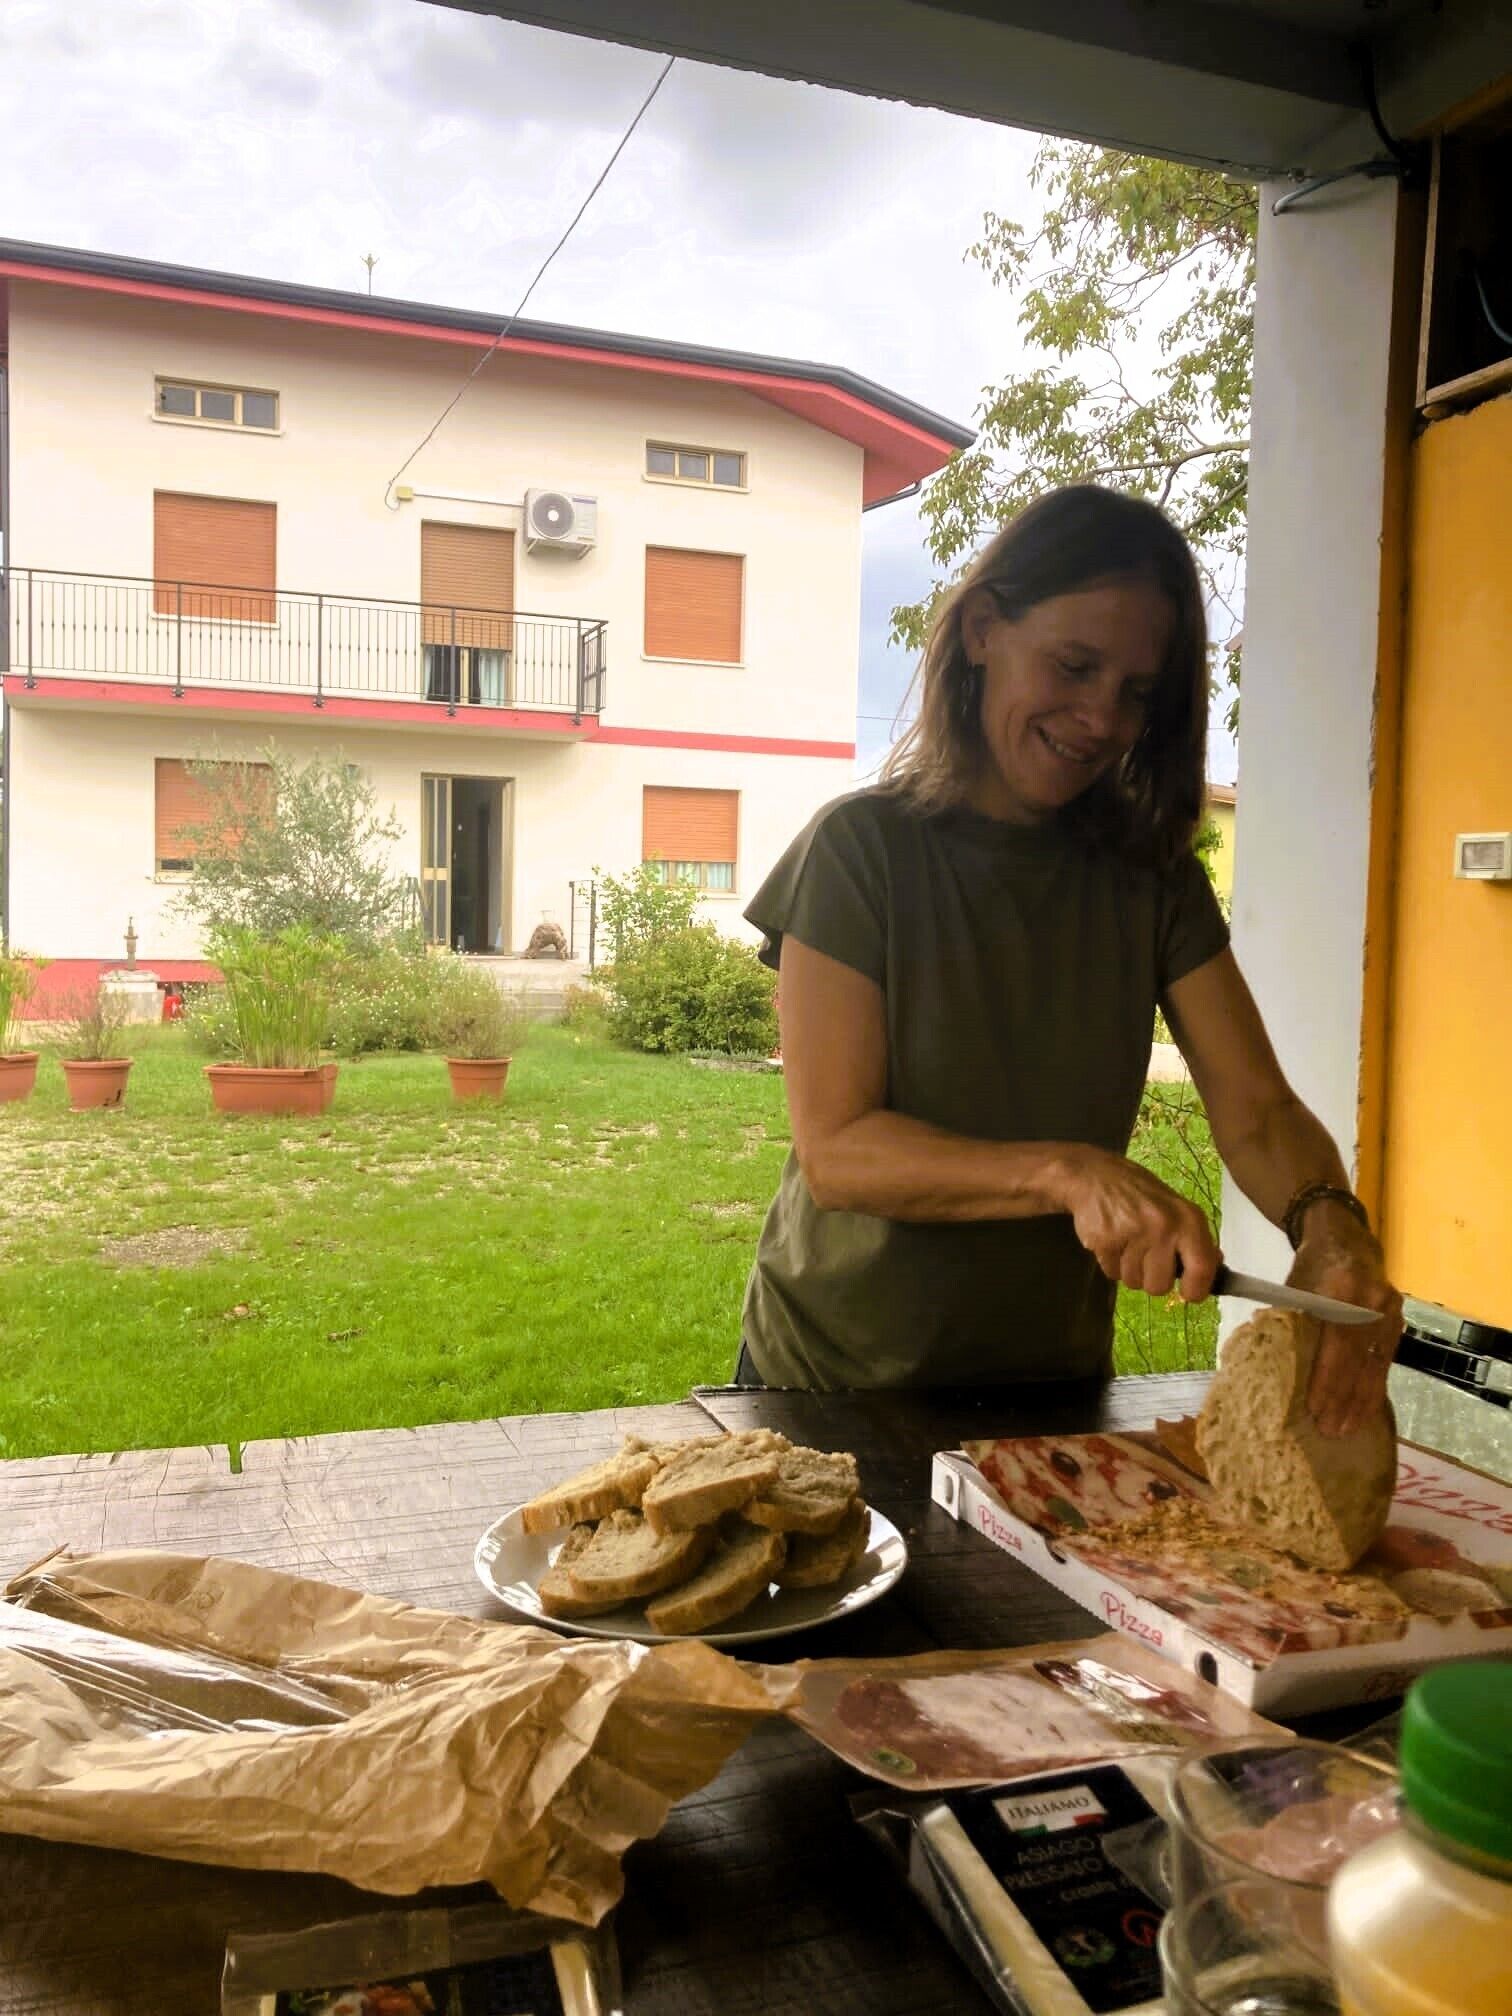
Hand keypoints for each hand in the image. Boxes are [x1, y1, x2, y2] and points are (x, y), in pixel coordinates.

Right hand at [1060, 1147, 1221, 1299]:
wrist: (1096, 1176)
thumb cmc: (1141, 1196)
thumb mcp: (1176, 1210)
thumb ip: (1195, 1240)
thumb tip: (1215, 1268)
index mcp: (1188, 1219)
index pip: (1202, 1269)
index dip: (1195, 1290)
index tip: (1187, 1292)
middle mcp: (1164, 1226)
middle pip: (1159, 1286)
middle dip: (1151, 1279)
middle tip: (1146, 1257)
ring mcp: (1133, 1233)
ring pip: (1133, 1282)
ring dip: (1129, 1270)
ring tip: (1127, 1244)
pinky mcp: (1105, 1240)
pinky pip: (1112, 1273)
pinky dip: (1111, 1263)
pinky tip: (1112, 1241)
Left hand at [1290, 1210, 1401, 1436]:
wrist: (1345, 1239)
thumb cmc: (1310, 1268)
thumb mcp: (1293, 1288)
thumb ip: (1289, 1323)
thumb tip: (1272, 1368)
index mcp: (1342, 1287)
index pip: (1336, 1343)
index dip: (1327, 1379)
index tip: (1315, 1409)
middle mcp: (1372, 1300)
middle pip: (1357, 1359)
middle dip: (1344, 1399)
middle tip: (1330, 1431)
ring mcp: (1390, 1312)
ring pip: (1375, 1364)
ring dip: (1362, 1400)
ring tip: (1348, 1429)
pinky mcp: (1398, 1323)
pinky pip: (1385, 1361)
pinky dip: (1374, 1387)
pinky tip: (1366, 1410)